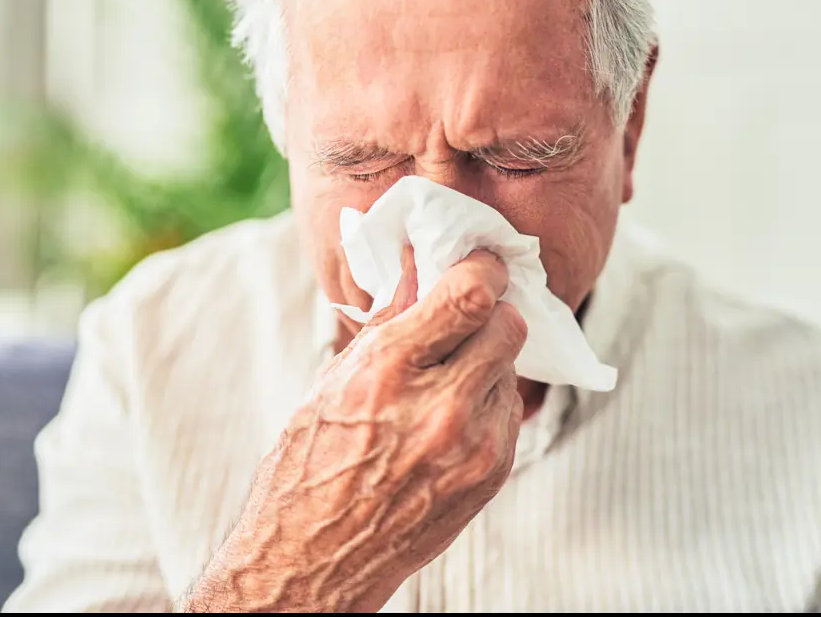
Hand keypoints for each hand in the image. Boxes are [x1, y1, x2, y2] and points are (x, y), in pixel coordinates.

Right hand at [182, 249, 526, 612]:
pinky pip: (509, 411)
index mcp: (387, 369)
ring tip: (446, 378)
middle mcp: (437, 405)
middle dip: (488, 313)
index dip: (483, 269)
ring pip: (510, 367)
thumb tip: (415, 265)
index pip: (470, 295)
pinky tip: (450, 416)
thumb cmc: (309, 466)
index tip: (480, 264)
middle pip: (507, 325)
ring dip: (487, 359)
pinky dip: (488, 402)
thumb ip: (387, 319)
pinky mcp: (490, 474)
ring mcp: (471, 445)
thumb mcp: (333, 380)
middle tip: (464, 318)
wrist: (314, 555)